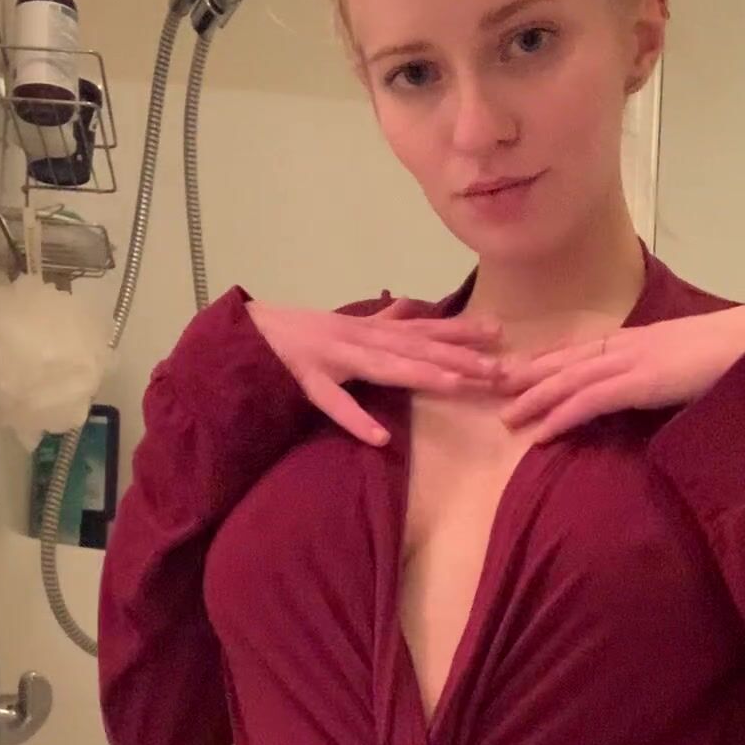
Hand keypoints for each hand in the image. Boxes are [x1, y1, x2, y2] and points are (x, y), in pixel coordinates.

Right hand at [247, 296, 506, 445]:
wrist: (245, 332)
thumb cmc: (297, 332)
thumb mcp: (345, 323)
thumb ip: (381, 319)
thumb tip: (412, 307)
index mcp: (368, 329)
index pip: (423, 329)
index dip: (461, 330)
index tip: (499, 333)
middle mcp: (359, 338)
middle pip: (416, 348)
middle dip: (459, 358)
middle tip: (498, 369)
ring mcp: (334, 357)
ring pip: (386, 368)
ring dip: (423, 376)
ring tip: (459, 388)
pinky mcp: (307, 380)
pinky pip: (333, 403)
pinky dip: (355, 419)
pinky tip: (380, 438)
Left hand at [495, 303, 744, 443]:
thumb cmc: (738, 357)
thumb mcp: (692, 364)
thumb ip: (668, 374)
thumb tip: (657, 390)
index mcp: (641, 339)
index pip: (584, 349)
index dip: (550, 361)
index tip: (521, 371)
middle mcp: (630, 345)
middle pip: (566, 360)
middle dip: (528, 376)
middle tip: (493, 390)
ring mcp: (633, 361)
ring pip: (569, 380)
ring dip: (535, 399)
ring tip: (506, 418)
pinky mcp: (641, 381)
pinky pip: (590, 400)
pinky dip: (560, 415)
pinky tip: (540, 432)